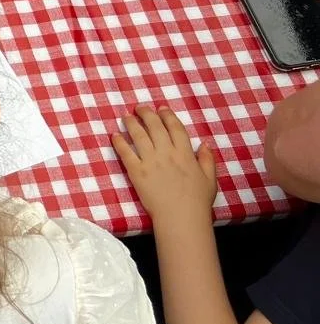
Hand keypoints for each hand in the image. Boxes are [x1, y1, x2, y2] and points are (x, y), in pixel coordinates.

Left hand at [112, 105, 218, 225]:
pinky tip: (114, 136)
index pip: (175, 127)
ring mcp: (150, 161)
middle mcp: (167, 153)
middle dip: (146, 113)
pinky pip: (125, 153)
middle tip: (139, 107)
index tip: (161, 108)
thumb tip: (205, 143)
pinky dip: (119, 142)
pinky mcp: (137, 171)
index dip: (167, 115)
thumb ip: (207, 159)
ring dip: (131, 123)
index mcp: (185, 153)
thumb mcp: (210, 178)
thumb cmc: (197, 200)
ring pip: (138, 135)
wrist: (181, 216)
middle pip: (155, 126)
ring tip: (126, 116)